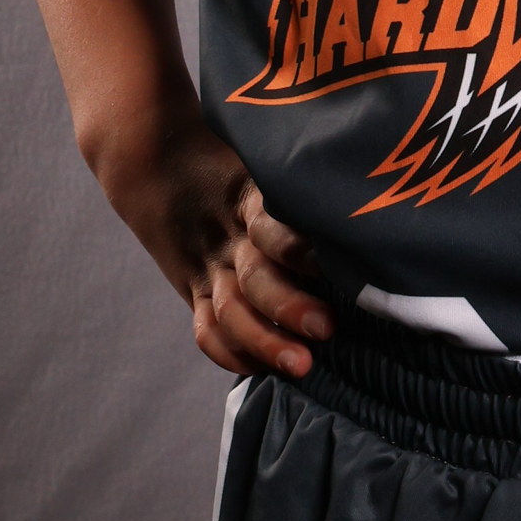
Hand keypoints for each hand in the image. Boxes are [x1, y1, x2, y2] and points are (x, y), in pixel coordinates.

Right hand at [104, 117, 331, 379]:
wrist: (152, 158)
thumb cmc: (229, 152)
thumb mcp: (260, 151)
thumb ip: (302, 165)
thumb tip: (369, 175)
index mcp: (248, 197)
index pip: (269, 226)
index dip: (296, 247)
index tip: (331, 264)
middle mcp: (228, 237)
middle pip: (254, 278)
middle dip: (289, 307)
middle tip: (328, 328)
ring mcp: (208, 266)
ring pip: (230, 313)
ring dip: (265, 343)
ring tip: (303, 366)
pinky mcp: (195, 288)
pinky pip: (206, 329)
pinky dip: (231, 354)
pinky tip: (263, 370)